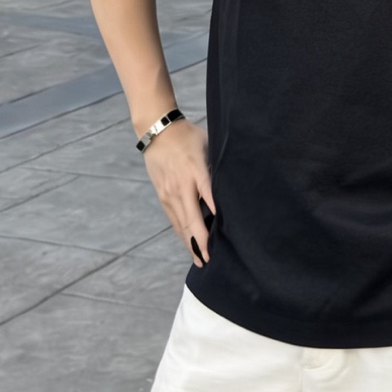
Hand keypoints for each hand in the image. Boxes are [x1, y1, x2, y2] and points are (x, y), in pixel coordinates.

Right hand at [140, 119, 215, 265]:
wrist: (157, 131)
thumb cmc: (189, 137)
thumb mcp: (208, 146)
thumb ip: (218, 168)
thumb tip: (233, 188)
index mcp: (196, 171)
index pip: (209, 197)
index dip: (215, 219)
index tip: (225, 237)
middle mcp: (181, 186)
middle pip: (191, 220)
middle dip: (201, 243)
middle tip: (210, 260)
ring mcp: (169, 193)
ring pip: (180, 225)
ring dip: (190, 244)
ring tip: (200, 260)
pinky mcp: (162, 196)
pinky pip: (173, 220)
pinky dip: (182, 234)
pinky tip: (189, 244)